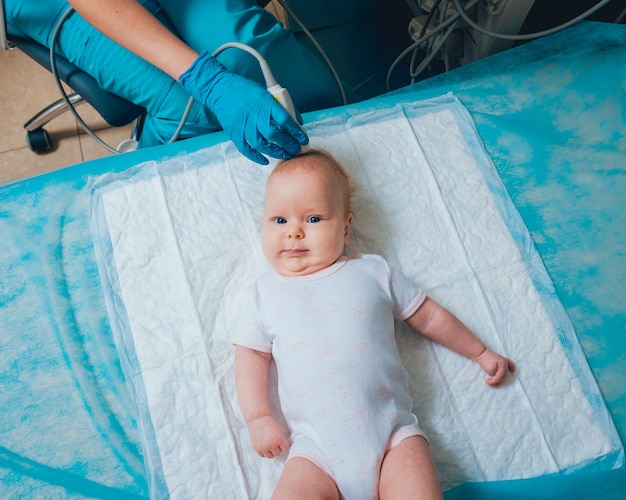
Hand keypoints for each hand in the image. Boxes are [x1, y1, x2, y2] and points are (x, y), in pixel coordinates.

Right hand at [179, 51, 308, 164]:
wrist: (220, 89)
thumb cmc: (246, 91)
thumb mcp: (266, 92)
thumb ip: (282, 107)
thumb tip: (298, 122)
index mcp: (265, 102)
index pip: (285, 120)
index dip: (296, 132)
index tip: (303, 139)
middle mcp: (255, 114)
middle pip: (275, 135)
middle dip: (288, 144)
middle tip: (296, 150)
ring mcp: (243, 125)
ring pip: (262, 144)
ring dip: (276, 152)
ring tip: (285, 155)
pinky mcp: (234, 132)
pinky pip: (246, 149)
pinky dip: (256, 157)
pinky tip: (265, 160)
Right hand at [247, 415, 289, 457]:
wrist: (258, 419)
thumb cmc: (269, 423)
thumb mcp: (280, 429)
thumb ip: (283, 438)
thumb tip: (286, 445)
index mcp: (278, 439)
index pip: (285, 448)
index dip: (285, 445)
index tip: (283, 443)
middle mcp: (271, 445)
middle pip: (278, 453)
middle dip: (279, 449)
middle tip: (277, 444)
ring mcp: (263, 447)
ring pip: (270, 456)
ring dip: (272, 452)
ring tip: (271, 446)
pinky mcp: (257, 448)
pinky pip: (263, 455)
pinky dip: (265, 452)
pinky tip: (266, 447)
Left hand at [475, 348, 514, 386]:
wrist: (481, 353)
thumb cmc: (485, 361)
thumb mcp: (490, 370)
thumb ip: (495, 376)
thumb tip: (497, 379)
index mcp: (503, 364)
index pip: (500, 376)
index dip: (494, 381)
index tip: (487, 382)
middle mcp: (505, 362)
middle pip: (503, 375)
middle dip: (497, 380)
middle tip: (489, 383)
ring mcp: (504, 361)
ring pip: (505, 372)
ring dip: (501, 378)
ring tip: (494, 382)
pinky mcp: (502, 360)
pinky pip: (509, 365)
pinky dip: (511, 368)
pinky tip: (512, 371)